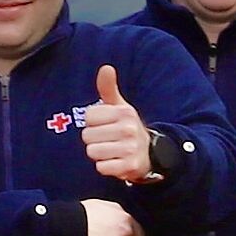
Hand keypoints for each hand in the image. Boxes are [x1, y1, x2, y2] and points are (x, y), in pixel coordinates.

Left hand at [80, 62, 153, 183]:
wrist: (148, 154)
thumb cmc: (126, 127)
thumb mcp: (120, 106)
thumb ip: (108, 88)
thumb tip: (106, 67)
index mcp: (124, 112)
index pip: (89, 116)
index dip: (93, 122)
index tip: (105, 125)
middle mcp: (128, 129)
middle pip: (87, 136)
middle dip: (94, 139)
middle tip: (108, 140)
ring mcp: (130, 148)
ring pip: (92, 152)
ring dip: (98, 154)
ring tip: (111, 151)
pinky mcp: (128, 167)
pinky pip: (100, 167)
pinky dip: (104, 167)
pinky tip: (115, 162)